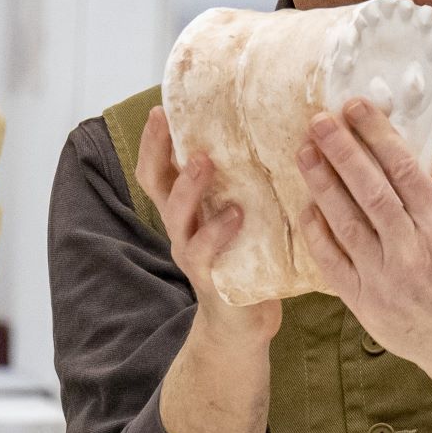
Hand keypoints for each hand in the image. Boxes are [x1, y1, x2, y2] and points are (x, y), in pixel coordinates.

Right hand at [136, 109, 278, 345]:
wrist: (243, 326)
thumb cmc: (247, 261)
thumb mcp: (241, 215)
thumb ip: (245, 185)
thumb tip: (277, 135)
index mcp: (187, 210)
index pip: (159, 168)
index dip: (154, 139)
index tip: (160, 107)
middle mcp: (182, 227)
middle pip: (154, 184)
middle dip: (157, 150)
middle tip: (168, 122)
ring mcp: (192, 253)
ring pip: (176, 215)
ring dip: (189, 186)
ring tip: (205, 162)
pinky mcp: (211, 278)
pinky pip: (205, 252)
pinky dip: (218, 230)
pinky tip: (236, 214)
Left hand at [292, 104, 431, 387]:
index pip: (404, 169)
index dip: (376, 134)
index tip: (355, 106)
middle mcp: (413, 251)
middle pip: (369, 190)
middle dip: (342, 150)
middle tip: (318, 120)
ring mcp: (386, 280)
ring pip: (346, 222)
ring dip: (322, 184)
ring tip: (305, 153)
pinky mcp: (366, 304)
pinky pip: (333, 263)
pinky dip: (319, 233)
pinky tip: (307, 206)